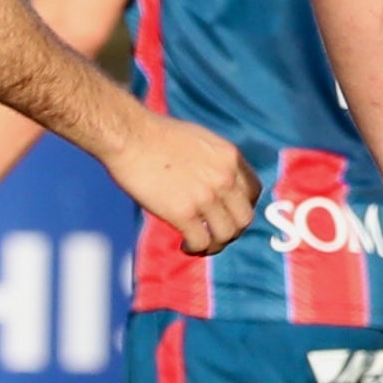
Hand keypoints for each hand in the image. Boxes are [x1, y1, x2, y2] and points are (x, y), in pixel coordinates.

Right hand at [110, 113, 258, 255]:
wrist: (129, 135)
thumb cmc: (155, 134)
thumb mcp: (200, 140)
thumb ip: (214, 162)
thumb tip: (212, 182)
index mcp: (230, 157)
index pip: (254, 191)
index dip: (243, 207)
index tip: (229, 214)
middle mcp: (225, 178)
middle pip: (244, 218)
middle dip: (233, 230)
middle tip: (216, 234)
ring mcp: (206, 197)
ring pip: (226, 234)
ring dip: (215, 245)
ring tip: (200, 245)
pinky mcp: (184, 213)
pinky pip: (201, 241)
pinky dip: (196, 248)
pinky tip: (185, 245)